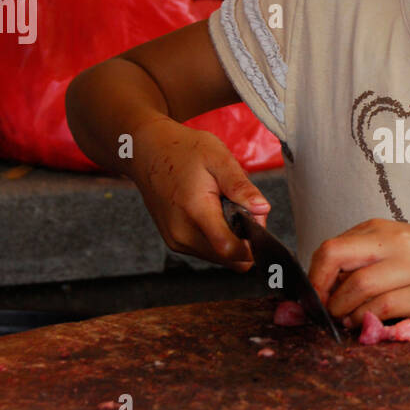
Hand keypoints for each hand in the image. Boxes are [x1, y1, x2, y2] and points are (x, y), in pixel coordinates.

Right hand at [130, 116, 270, 268]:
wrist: (147, 152)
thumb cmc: (183, 151)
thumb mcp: (218, 158)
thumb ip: (241, 187)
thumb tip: (263, 210)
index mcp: (196, 212)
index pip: (230, 250)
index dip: (253, 245)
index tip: (258, 224)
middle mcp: (183, 234)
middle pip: (229, 258)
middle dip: (244, 239)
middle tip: (240, 207)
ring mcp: (176, 241)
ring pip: (220, 257)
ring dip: (230, 238)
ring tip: (222, 206)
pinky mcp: (174, 242)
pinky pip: (207, 250)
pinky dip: (217, 237)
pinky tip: (211, 213)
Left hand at [308, 218, 409, 326]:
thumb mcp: (396, 247)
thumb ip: (363, 259)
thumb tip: (323, 288)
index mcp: (380, 229)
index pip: (330, 248)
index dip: (315, 276)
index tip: (313, 296)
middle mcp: (393, 243)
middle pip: (334, 256)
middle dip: (319, 289)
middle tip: (321, 309)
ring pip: (356, 287)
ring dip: (341, 309)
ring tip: (343, 318)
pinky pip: (381, 308)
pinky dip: (364, 319)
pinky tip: (363, 322)